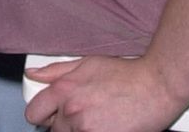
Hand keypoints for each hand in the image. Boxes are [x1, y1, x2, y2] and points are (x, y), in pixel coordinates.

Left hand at [24, 56, 187, 131]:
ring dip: (78, 131)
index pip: (34, 112)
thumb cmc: (124, 74)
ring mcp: (86, 130)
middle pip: (53, 130)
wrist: (155, 88)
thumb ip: (56, 71)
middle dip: (62, 124)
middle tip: (82, 115)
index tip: (49, 114)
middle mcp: (72, 113)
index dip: (41, 114)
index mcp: (64, 91)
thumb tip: (33, 74)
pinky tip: (104, 126)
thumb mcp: (87, 63)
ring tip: (96, 120)